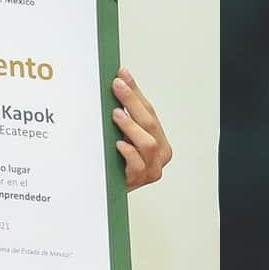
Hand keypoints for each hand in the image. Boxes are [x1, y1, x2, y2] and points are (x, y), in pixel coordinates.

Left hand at [111, 68, 172, 190]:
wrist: (108, 193)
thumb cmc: (118, 162)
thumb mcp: (124, 134)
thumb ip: (125, 111)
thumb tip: (120, 79)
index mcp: (159, 139)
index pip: (149, 110)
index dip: (136, 92)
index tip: (122, 75)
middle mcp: (160, 153)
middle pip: (149, 123)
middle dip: (132, 102)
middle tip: (117, 87)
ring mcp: (151, 168)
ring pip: (148, 143)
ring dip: (131, 126)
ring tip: (117, 115)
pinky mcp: (140, 180)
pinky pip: (138, 165)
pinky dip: (129, 153)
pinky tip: (119, 144)